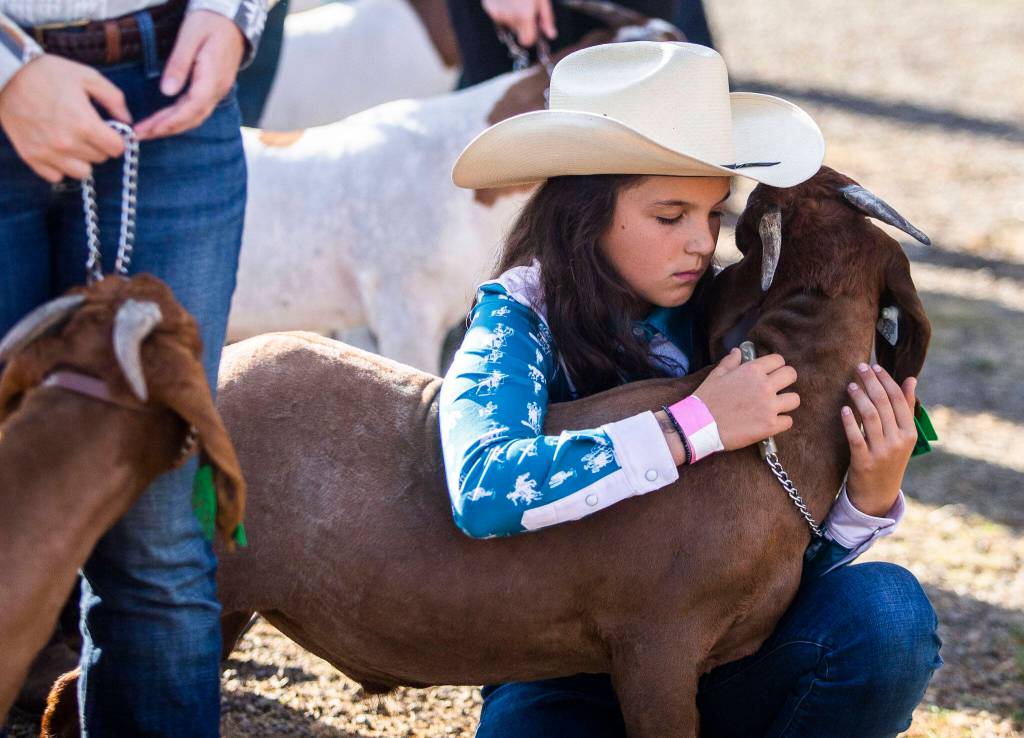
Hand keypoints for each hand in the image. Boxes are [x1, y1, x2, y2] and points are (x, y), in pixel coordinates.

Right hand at [0, 55, 130, 182]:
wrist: (6, 75)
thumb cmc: (48, 73)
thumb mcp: (87, 76)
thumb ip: (114, 99)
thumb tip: (127, 121)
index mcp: (85, 124)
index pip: (117, 149)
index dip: (116, 139)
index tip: (107, 130)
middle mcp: (68, 143)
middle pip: (100, 159)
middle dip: (98, 145)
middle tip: (85, 128)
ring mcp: (48, 153)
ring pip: (82, 172)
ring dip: (82, 159)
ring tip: (72, 140)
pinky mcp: (31, 157)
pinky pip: (57, 176)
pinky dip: (60, 166)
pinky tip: (56, 148)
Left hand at [134, 10, 243, 140]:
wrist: (231, 19)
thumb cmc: (209, 22)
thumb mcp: (190, 36)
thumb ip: (178, 64)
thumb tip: (166, 92)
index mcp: (213, 78)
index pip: (192, 107)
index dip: (171, 121)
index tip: (151, 128)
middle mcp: (217, 90)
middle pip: (192, 117)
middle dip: (165, 129)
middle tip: (139, 135)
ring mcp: (217, 91)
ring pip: (194, 116)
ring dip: (171, 126)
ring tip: (148, 131)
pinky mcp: (213, 89)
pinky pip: (196, 109)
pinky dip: (179, 118)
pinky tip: (164, 120)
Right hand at [482, 0, 556, 46]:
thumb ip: (546, 19)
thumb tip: (551, 34)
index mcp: (524, 16)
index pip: (527, 41)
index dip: (531, 36)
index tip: (534, 29)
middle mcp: (509, 17)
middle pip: (518, 33)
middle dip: (523, 25)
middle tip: (526, 10)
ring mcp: (497, 13)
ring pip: (508, 24)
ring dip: (513, 17)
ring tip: (516, 1)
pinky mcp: (489, 7)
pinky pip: (498, 16)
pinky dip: (504, 10)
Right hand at [692, 348, 799, 450]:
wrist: (699, 425)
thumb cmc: (706, 399)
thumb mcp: (716, 375)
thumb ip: (730, 362)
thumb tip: (737, 351)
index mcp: (752, 370)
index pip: (778, 360)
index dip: (775, 366)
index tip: (770, 373)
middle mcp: (765, 386)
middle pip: (791, 375)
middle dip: (785, 380)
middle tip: (776, 388)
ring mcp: (769, 406)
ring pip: (794, 399)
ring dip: (786, 403)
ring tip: (774, 407)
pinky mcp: (770, 426)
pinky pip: (788, 421)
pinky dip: (780, 422)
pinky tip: (769, 423)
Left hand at [842, 363, 917, 516]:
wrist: (878, 494)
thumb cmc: (890, 459)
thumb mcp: (903, 436)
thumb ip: (905, 408)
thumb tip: (911, 379)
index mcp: (910, 433)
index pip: (898, 400)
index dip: (886, 380)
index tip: (874, 366)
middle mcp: (898, 441)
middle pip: (884, 404)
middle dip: (871, 383)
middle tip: (859, 367)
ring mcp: (882, 452)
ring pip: (870, 417)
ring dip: (859, 398)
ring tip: (851, 385)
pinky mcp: (864, 462)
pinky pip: (856, 438)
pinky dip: (850, 422)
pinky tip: (844, 409)